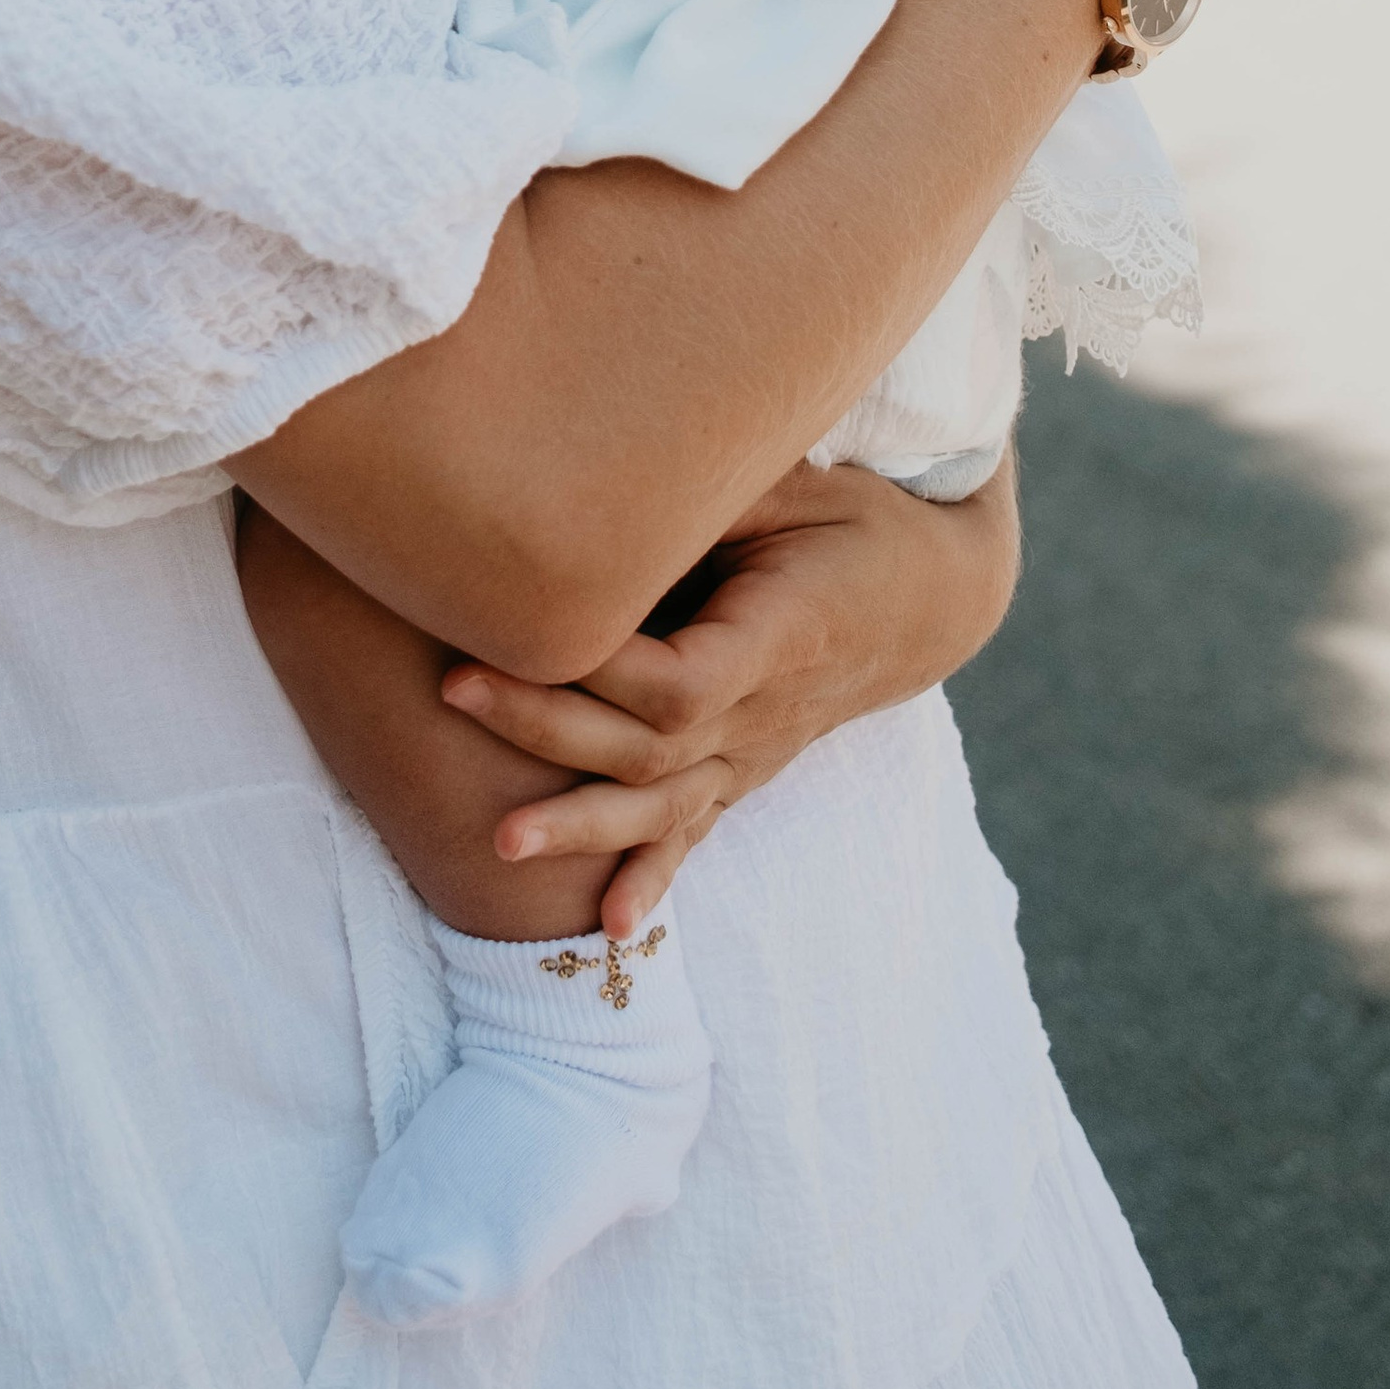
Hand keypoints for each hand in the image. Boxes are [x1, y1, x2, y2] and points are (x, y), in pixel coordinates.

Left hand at [440, 456, 1019, 937]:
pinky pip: (696, 829)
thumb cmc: (857, 519)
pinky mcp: (750, 766)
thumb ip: (716, 490)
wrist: (934, 594)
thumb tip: (616, 458)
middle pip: (650, 745)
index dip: (600, 668)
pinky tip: (610, 930)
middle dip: (547, 726)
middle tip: (454, 689)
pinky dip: (651, 877)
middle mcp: (766, 713)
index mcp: (780, 639)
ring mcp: (758, 752)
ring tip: (499, 844)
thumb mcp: (798, 484)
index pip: (680, 681)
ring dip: (580, 826)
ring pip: (663, 805)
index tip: (520, 623)